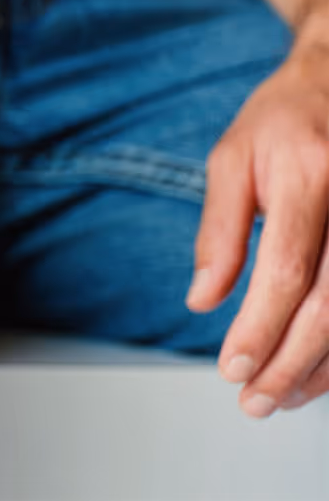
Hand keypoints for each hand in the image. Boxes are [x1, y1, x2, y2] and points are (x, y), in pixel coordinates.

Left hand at [190, 39, 328, 416]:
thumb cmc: (283, 121)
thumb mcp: (232, 161)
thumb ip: (220, 233)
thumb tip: (203, 301)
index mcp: (311, 175)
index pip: (288, 269)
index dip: (260, 327)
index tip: (232, 367)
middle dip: (290, 361)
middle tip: (254, 400)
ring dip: (321, 366)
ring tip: (280, 397)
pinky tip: (316, 371)